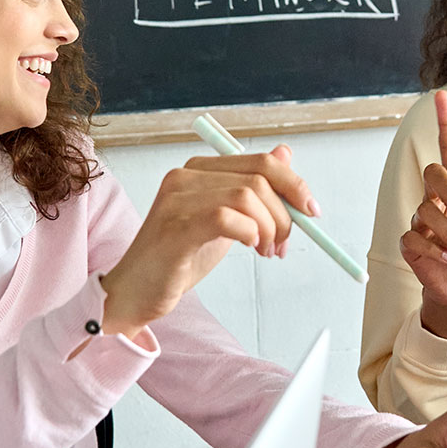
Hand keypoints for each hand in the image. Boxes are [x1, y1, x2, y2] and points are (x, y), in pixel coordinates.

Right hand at [100, 145, 313, 338]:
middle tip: (283, 244)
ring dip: (269, 228)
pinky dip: (249, 233)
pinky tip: (248, 247)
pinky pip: (227, 218)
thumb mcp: (225, 221)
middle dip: (284, 214)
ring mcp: (177, 200)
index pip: (259, 162)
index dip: (293, 185)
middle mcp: (185, 176)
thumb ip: (250, 190)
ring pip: (247, 197)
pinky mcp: (175, 227)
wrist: (136, 292)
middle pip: (258, 178)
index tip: (310, 211)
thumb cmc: (178, 259)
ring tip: (265, 251)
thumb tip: (285, 155)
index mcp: (199, 170)